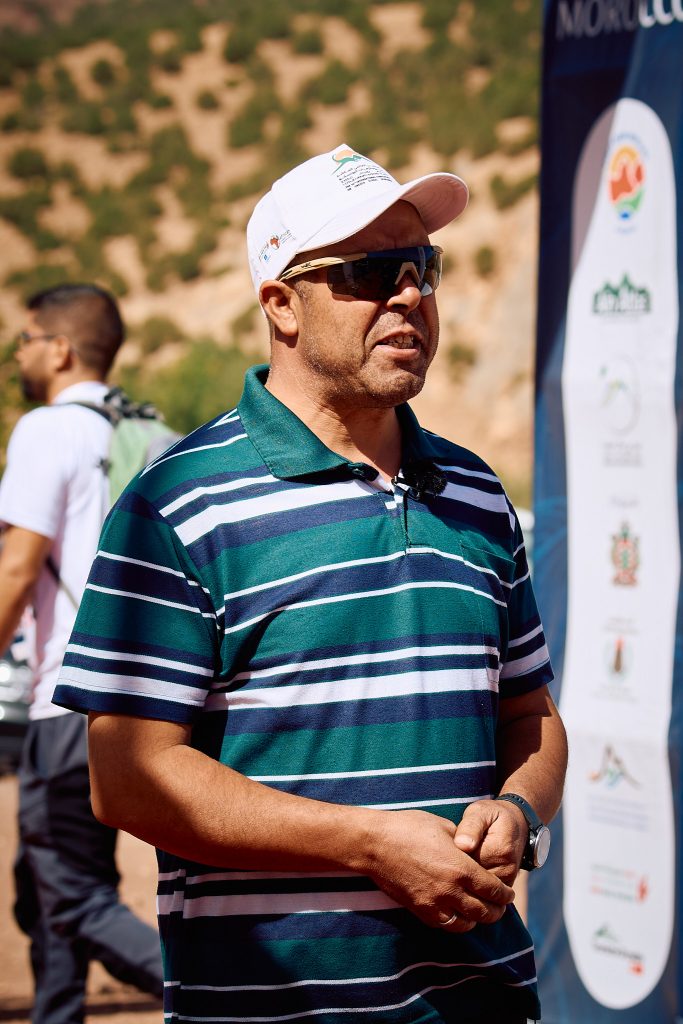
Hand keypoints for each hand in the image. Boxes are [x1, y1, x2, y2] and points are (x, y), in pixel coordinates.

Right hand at [362, 808, 515, 931]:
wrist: (375, 844)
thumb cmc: (408, 828)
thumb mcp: (443, 826)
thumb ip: (463, 842)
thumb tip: (473, 850)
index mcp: (461, 868)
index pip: (493, 889)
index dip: (504, 894)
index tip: (508, 894)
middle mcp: (451, 890)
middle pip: (485, 911)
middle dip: (497, 910)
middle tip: (501, 907)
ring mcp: (434, 903)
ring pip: (467, 923)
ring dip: (478, 919)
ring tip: (481, 912)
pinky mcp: (420, 910)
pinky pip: (446, 925)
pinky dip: (457, 923)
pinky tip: (459, 915)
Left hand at [453, 799, 527, 885]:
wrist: (517, 822)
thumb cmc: (493, 815)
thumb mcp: (480, 812)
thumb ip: (470, 826)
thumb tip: (462, 845)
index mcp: (499, 850)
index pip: (468, 864)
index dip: (453, 858)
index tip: (447, 848)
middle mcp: (506, 869)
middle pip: (473, 879)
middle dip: (459, 870)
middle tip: (451, 855)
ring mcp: (508, 879)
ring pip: (478, 888)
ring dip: (467, 877)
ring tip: (460, 860)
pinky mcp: (506, 884)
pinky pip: (486, 890)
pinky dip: (476, 882)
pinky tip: (470, 868)